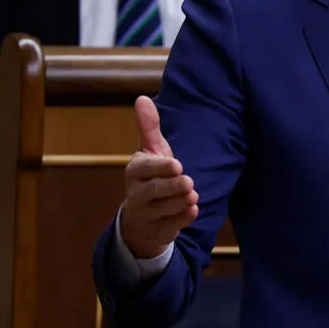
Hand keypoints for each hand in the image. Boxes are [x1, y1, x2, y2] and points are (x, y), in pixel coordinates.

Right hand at [118, 95, 197, 260]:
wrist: (142, 215)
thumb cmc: (151, 175)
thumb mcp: (150, 151)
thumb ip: (149, 127)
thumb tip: (142, 98)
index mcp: (135, 170)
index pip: (144, 169)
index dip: (161, 168)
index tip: (178, 165)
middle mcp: (136, 193)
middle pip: (154, 191)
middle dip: (172, 187)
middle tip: (189, 182)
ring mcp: (146, 214)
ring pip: (164, 210)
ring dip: (180, 203)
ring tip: (192, 195)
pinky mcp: (158, 229)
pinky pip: (171, 226)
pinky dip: (183, 219)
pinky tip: (193, 211)